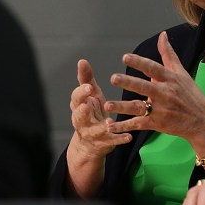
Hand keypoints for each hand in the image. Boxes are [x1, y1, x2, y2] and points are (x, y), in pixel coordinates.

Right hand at [66, 59, 131, 197]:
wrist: (90, 142)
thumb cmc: (92, 112)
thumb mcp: (90, 96)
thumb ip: (86, 79)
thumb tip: (82, 60)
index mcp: (78, 107)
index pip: (76, 99)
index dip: (81, 93)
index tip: (88, 87)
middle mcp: (81, 122)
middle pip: (78, 116)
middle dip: (82, 111)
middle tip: (87, 105)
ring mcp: (92, 134)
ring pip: (94, 131)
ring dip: (101, 127)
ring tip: (109, 123)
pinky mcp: (104, 143)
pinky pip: (112, 141)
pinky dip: (119, 139)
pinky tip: (129, 137)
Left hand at [106, 32, 204, 160]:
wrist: (204, 121)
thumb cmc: (191, 95)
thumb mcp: (182, 73)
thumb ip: (168, 54)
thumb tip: (162, 35)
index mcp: (170, 79)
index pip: (153, 68)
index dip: (139, 62)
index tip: (125, 57)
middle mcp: (165, 93)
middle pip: (144, 87)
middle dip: (129, 82)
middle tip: (113, 78)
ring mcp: (161, 110)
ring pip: (139, 107)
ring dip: (122, 107)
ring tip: (107, 104)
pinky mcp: (158, 124)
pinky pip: (138, 124)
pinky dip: (124, 126)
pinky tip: (111, 126)